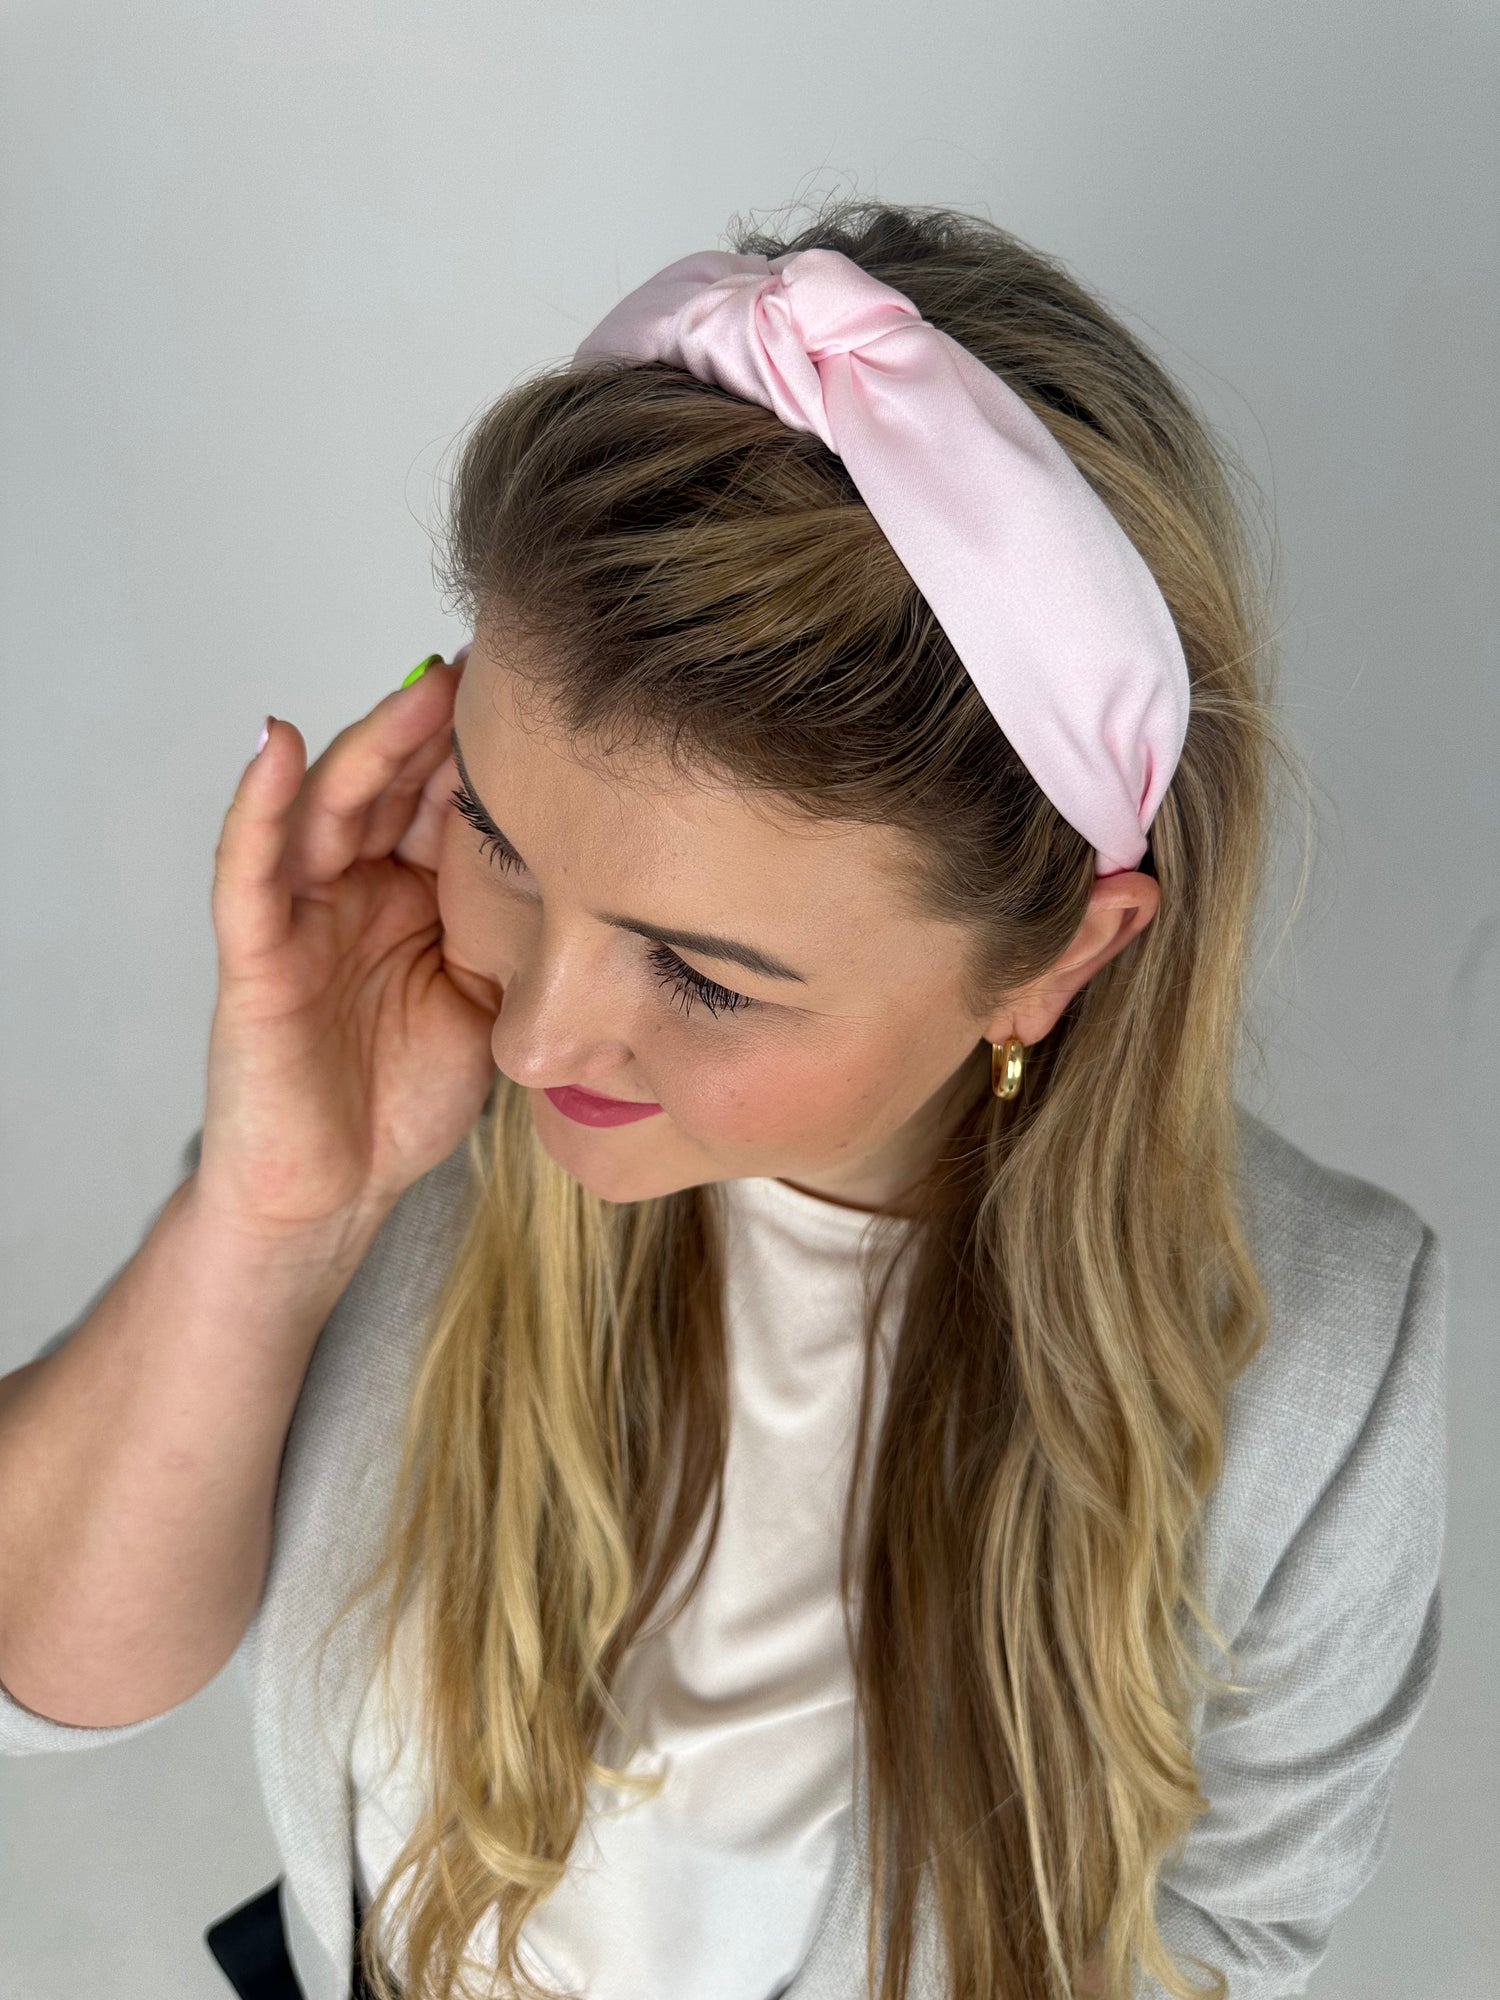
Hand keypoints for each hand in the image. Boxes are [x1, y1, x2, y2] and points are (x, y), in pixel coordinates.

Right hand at [197, 648, 499, 1238]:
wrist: (336, 1193)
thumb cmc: (402, 1097)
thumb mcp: (487, 998)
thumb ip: (510, 927)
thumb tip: (579, 856)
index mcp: (414, 894)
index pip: (446, 802)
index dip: (486, 751)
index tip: (547, 696)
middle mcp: (354, 887)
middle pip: (392, 784)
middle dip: (440, 725)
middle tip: (498, 669)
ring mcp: (299, 913)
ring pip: (328, 806)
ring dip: (370, 742)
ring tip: (422, 688)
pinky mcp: (254, 954)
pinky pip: (248, 869)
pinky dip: (259, 804)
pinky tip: (280, 746)